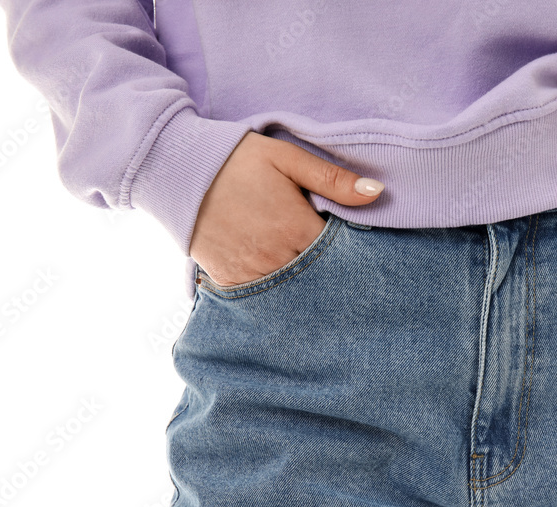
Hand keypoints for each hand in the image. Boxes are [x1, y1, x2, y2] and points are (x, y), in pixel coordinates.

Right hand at [189, 132, 384, 286]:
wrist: (178, 171)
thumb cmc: (238, 160)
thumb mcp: (288, 158)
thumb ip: (333, 180)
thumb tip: (378, 193)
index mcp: (295, 228)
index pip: (341, 253)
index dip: (350, 250)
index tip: (354, 245)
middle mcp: (276, 257)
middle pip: (319, 276)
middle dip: (330, 270)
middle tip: (337, 264)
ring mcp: (251, 273)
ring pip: (294, 292)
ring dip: (305, 284)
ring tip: (309, 270)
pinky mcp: (229, 281)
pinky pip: (262, 298)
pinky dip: (276, 292)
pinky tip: (283, 280)